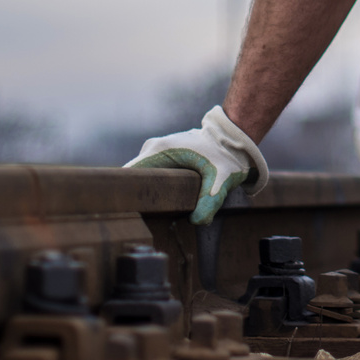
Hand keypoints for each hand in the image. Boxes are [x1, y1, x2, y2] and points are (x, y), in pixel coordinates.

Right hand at [125, 105, 269, 224]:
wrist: (233, 139)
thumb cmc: (226, 156)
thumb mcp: (221, 179)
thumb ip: (210, 200)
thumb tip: (197, 221)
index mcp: (159, 150)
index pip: (129, 175)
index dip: (127, 194)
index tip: (131, 213)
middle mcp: (152, 148)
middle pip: (134, 178)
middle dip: (138, 197)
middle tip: (146, 219)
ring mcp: (156, 150)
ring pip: (142, 177)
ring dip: (147, 193)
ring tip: (155, 213)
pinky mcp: (162, 155)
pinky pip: (150, 174)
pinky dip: (154, 188)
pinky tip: (163, 203)